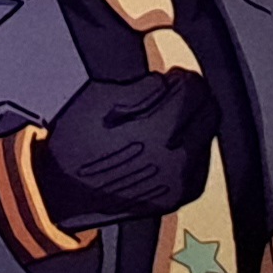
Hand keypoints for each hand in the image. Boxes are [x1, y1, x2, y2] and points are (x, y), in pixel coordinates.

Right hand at [38, 68, 214, 223]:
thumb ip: (141, 87)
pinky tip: (164, 149)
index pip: (195, 90)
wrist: (63, 192)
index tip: (174, 77)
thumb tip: (166, 82)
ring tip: (165, 124)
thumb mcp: (98, 100)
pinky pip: (198, 165)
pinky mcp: (177, 195)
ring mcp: (180, 179)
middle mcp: (177, 156)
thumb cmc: (74, 147)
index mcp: (160, 128)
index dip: (183, 78)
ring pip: (206, 138)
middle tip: (175, 96)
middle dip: (194, 99)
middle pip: (209, 112)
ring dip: (192, 125)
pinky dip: (188, 152)